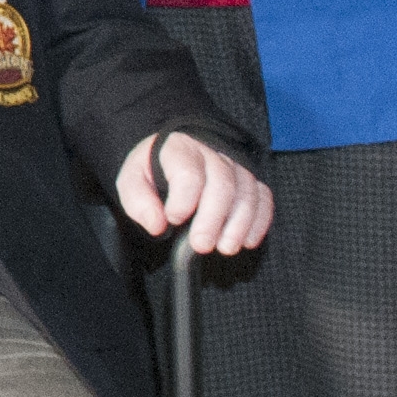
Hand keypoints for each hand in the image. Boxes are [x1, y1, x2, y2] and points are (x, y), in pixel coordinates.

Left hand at [116, 132, 272, 254]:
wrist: (172, 156)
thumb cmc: (153, 171)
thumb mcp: (133, 181)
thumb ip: (139, 201)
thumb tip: (157, 225)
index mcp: (179, 148)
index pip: (188, 172)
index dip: (183, 199)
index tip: (173, 219)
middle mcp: (211, 152)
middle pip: (222, 183)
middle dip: (213, 218)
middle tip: (202, 244)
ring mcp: (234, 165)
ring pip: (247, 191)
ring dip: (239, 223)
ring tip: (225, 247)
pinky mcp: (250, 180)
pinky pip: (263, 197)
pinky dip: (260, 221)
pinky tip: (247, 241)